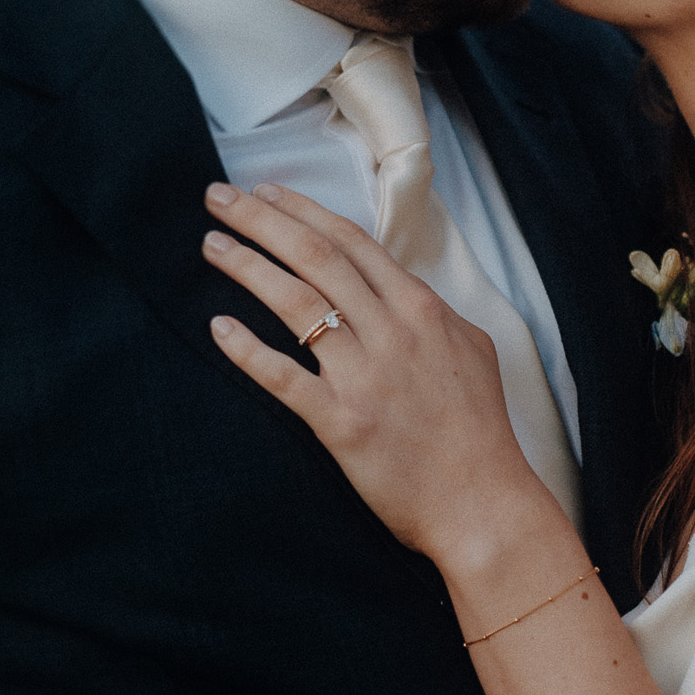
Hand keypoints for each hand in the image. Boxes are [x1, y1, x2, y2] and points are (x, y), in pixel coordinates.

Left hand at [200, 181, 538, 557]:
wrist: (482, 503)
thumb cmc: (479, 430)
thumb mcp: (472, 349)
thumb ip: (432, 312)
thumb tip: (398, 287)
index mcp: (422, 309)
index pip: (351, 241)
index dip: (303, 210)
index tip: (266, 191)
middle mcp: (391, 332)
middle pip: (314, 257)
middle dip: (261, 221)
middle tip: (220, 199)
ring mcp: (365, 376)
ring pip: (295, 304)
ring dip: (247, 268)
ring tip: (212, 247)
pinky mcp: (341, 422)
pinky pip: (283, 376)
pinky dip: (247, 349)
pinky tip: (219, 326)